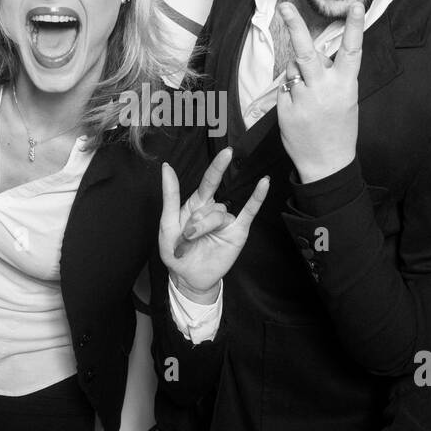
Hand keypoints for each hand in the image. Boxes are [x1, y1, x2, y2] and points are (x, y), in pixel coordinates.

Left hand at [158, 147, 268, 300]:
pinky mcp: (237, 231)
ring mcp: (226, 220)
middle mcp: (213, 209)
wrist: (188, 277)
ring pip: (220, 214)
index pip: (209, 180)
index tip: (227, 152)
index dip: (217, 166)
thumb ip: (169, 195)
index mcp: (196, 204)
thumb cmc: (176, 251)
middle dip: (199, 219)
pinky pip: (249, 212)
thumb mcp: (167, 224)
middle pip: (212, 202)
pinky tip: (264, 183)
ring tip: (193, 242)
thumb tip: (166, 167)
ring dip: (206, 228)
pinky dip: (257, 197)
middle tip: (188, 234)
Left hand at [275, 0, 363, 182]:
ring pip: (292, 68)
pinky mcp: (286, 109)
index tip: (357, 6)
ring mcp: (303, 99)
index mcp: (345, 85)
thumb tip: (311, 57)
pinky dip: (290, 92)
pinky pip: (285, 88)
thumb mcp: (346, 99)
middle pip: (307, 52)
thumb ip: (331, 76)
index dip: (355, 27)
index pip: (352, 51)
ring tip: (307, 92)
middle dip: (295, 27)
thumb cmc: (339, 128)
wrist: (327, 162)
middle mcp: (324, 89)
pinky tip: (299, 108)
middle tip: (285, 7)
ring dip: (297, 71)